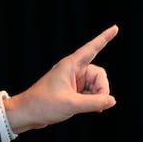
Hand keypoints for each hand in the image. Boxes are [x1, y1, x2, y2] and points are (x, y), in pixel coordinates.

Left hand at [2, 24, 118, 133]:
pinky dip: (93, 99)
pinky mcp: (72, 90)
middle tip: (100, 104)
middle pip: (98, 74)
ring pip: (95, 84)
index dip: (105, 38)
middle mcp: (73, 69)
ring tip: (90, 108)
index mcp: (70, 65)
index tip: (115, 28)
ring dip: (97, 96)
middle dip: (102, 88)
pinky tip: (92, 109)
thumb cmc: (44, 105)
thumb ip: (95, 102)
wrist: (27, 113)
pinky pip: (90, 91)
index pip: (92, 48)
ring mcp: (73, 80)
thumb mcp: (71, 104)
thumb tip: (112, 100)